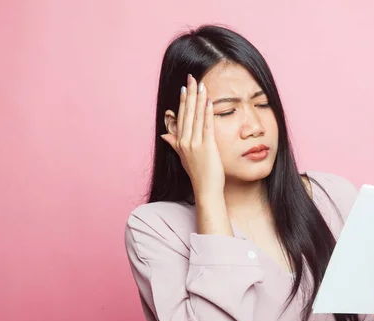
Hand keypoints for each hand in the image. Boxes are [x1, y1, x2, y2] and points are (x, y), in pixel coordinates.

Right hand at [161, 74, 224, 200]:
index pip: (181, 117)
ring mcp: (195, 144)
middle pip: (187, 113)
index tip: (184, 87)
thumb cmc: (198, 174)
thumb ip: (174, 144)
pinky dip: (207, 113)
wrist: (206, 189)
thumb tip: (164, 135)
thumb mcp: (183, 157)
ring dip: (199, 99)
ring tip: (201, 85)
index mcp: (179, 142)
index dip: (183, 101)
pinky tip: (209, 101)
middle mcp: (185, 141)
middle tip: (191, 78)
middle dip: (189, 94)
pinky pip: (206, 126)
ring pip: (196, 117)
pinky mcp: (207, 147)